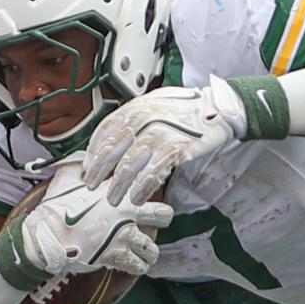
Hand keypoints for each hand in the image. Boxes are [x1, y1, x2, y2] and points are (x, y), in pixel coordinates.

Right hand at [4, 168, 170, 280]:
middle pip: (164, 216)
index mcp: (118, 193)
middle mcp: (126, 215)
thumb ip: (81, 166)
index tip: (150, 194)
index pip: (150, 185)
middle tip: (157, 223)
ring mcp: (122, 238)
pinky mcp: (115, 257)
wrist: (47, 235)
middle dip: (163, 220)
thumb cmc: (57, 207)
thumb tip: (84, 159)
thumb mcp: (68, 178)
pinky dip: (138, 267)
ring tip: (144, 252)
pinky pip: (137, 266)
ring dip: (149, 251)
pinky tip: (134, 265)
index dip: (149, 184)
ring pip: (152, 248)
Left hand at [83, 83, 246, 204]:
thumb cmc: (185, 109)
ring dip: (118, 187)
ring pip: (128, 168)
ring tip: (114, 199)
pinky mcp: (173, 151)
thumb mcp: (153, 104)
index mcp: (134, 109)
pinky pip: (151, 176)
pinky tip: (136, 198)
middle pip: (111, 152)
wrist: (217, 109)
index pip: (104, 132)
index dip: (93, 153)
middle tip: (93, 186)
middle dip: (99, 173)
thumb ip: (133, 119)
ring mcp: (157, 136)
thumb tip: (112, 141)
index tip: (87, 167)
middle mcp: (142, 121)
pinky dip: (141, 190)